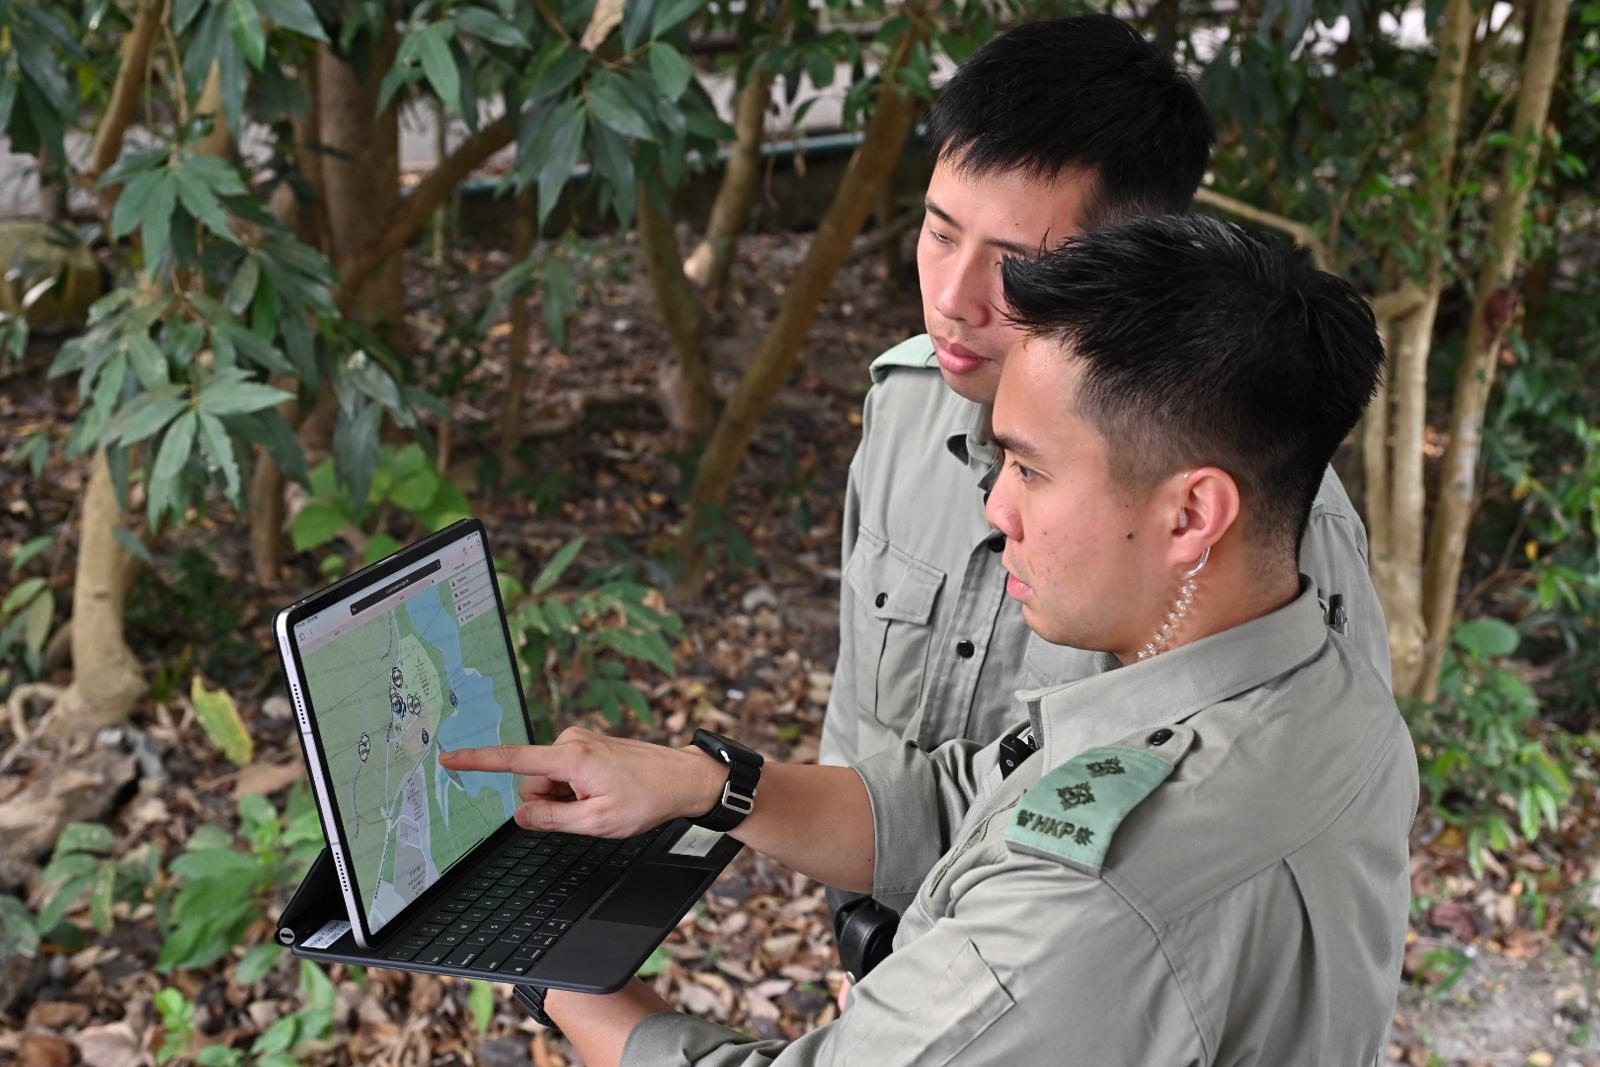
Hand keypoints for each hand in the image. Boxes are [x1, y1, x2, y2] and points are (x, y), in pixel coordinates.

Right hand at [438, 727, 722, 837]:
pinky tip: (606, 790)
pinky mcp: (585, 744)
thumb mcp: (596, 822)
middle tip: (592, 807)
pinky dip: (577, 788)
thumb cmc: (646, 799)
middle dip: (552, 802)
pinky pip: (564, 774)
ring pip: (549, 781)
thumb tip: (520, 815)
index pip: (511, 760)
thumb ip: (551, 820)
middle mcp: (570, 741)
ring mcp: (578, 740)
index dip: (476, 762)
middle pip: (533, 783)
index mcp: (570, 757)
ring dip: (567, 796)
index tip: (447, 758)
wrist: (682, 778)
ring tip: (604, 797)